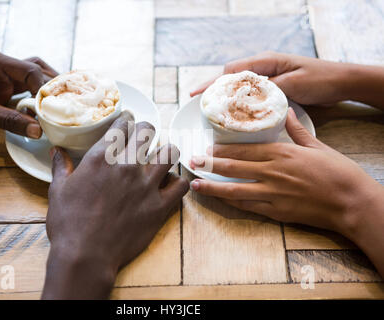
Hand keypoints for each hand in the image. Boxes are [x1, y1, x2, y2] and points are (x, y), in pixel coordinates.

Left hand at [0, 47, 57, 137]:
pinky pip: (24, 90)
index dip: (45, 87)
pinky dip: (36, 98)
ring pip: (32, 77)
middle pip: (35, 68)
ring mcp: (0, 76)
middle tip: (66, 100)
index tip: (55, 106)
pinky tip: (47, 108)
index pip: (29, 69)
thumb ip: (10, 121)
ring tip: (61, 103)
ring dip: (45, 90)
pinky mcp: (0, 88)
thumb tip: (39, 130)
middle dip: (51, 84)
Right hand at [42, 112, 188, 298]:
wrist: (85, 256)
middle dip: (146, 130)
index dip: (126, 120)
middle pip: (148, 131)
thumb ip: (61, 167)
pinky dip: (178, 182)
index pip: (121, 125)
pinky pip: (180, 185)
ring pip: (170, 153)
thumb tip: (56, 151)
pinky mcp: (159, 206)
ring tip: (161, 157)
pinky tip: (170, 184)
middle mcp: (127, 166)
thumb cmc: (68, 223)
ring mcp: (146, 185)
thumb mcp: (58, 191)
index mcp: (102, 158)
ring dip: (166, 152)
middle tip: (144, 136)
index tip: (127, 121)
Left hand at [189, 108, 383, 275]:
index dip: (223, 149)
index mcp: (282, 153)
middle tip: (192, 160)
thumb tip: (288, 112)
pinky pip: (248, 206)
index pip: (245, 150)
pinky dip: (231, 202)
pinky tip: (219, 199)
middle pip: (234, 167)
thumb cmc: (338, 172)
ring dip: (213, 186)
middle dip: (210, 164)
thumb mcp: (318, 146)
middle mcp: (273, 172)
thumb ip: (298, 130)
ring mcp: (273, 193)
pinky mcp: (276, 211)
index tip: (208, 146)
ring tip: (195, 183)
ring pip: (235, 189)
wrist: (352, 202)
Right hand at [190, 51, 383, 108]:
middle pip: (231, 78)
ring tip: (210, 111)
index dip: (213, 83)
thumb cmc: (320, 79)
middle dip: (213, 90)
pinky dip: (239, 103)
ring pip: (239, 87)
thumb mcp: (293, 83)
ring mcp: (267, 78)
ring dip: (224, 97)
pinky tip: (234, 114)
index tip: (198, 95)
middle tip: (197, 104)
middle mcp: (263, 68)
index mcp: (266, 63)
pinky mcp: (273, 88)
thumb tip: (245, 97)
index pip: (232, 71)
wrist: (341, 82)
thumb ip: (270, 88)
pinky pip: (250, 95)